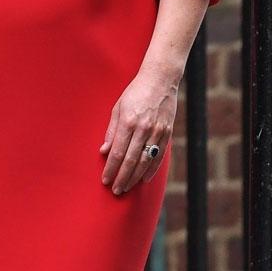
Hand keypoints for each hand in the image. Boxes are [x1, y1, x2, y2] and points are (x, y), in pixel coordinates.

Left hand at [99, 70, 178, 195]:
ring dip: (135, 177)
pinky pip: (158, 156)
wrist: (160, 80)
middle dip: (122, 178)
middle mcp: (143, 128)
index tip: (105, 180)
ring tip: (127, 187)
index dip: (111, 168)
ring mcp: (157, 132)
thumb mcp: (118, 107)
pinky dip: (151, 170)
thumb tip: (104, 151)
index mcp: (128, 121)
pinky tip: (144, 179)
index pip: (118, 152)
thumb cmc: (135, 92)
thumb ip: (112, 130)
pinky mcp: (167, 133)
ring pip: (145, 162)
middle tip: (115, 190)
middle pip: (131, 161)